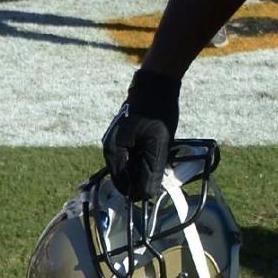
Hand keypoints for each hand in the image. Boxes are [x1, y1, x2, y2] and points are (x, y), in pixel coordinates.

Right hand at [102, 68, 180, 199]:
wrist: (158, 82)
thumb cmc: (157, 110)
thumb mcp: (158, 143)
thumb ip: (151, 169)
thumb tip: (147, 195)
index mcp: (114, 151)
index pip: (122, 184)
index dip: (139, 190)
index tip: (158, 187)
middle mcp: (112, 148)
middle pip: (127, 175)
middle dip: (145, 176)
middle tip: (164, 169)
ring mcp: (118, 141)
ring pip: (133, 165)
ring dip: (148, 166)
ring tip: (164, 156)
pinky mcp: (128, 136)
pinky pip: (136, 154)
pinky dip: (148, 155)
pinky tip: (161, 148)